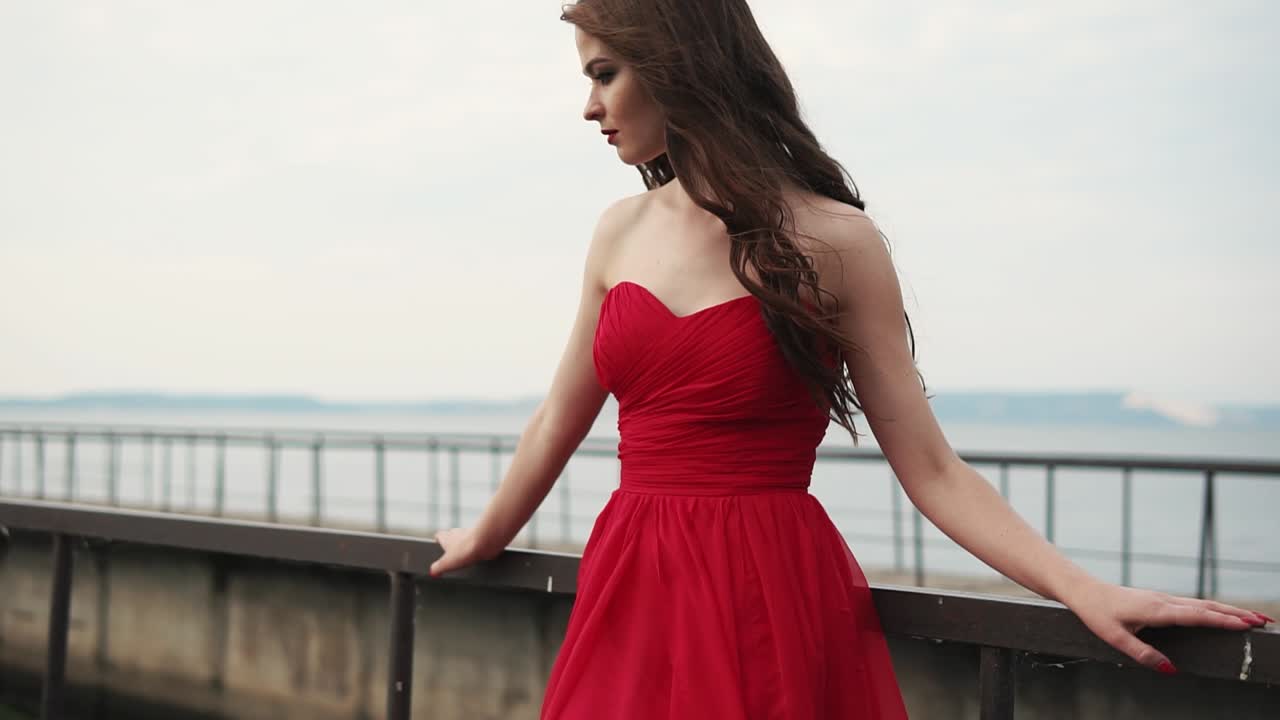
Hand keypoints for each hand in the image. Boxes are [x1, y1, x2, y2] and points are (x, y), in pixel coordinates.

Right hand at [429, 527, 493, 577]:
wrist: (485, 542)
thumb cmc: (465, 549)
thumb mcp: (446, 563)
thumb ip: (437, 568)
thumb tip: (432, 572)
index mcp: (446, 537)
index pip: (439, 536)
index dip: (438, 540)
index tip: (437, 544)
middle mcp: (457, 533)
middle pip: (452, 537)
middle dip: (451, 545)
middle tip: (451, 555)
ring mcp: (470, 534)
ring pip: (464, 540)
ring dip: (464, 547)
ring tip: (464, 558)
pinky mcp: (481, 538)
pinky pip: (476, 544)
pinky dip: (475, 550)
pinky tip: (476, 558)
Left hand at [1066, 580, 1272, 672]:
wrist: (1084, 591)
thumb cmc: (1097, 614)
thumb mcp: (1115, 638)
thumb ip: (1143, 654)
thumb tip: (1170, 670)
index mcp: (1157, 610)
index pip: (1197, 616)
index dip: (1223, 621)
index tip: (1246, 625)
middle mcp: (1164, 601)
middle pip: (1207, 607)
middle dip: (1237, 614)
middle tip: (1264, 621)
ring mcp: (1163, 598)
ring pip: (1202, 603)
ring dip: (1229, 610)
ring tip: (1253, 617)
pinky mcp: (1160, 599)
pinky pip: (1193, 603)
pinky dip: (1213, 608)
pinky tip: (1222, 613)